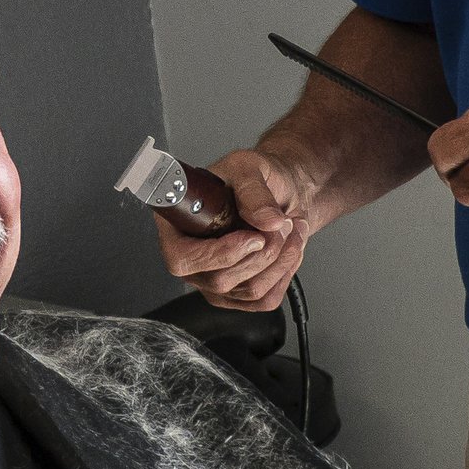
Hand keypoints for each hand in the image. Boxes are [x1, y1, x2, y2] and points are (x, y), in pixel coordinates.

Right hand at [156, 147, 312, 311]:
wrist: (275, 192)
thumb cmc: (250, 179)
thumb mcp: (248, 168)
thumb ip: (254, 192)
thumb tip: (268, 221)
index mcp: (178, 225)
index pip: (181, 258)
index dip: (217, 254)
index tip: (252, 237)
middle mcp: (190, 258)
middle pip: (220, 280)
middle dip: (263, 252)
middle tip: (283, 223)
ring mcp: (212, 280)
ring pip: (248, 290)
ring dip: (281, 259)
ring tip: (291, 228)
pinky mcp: (238, 294)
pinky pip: (265, 299)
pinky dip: (286, 272)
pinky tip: (290, 248)